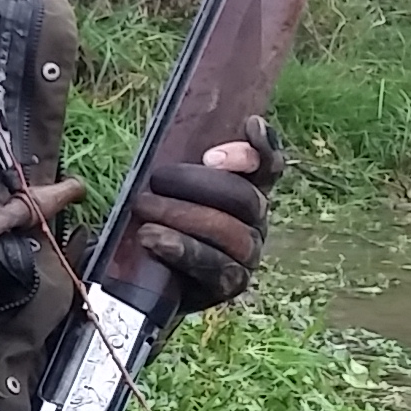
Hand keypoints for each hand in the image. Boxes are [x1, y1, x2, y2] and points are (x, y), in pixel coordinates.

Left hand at [131, 114, 287, 311]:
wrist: (141, 278)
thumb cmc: (155, 219)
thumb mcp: (166, 185)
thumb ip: (182, 159)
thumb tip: (187, 128)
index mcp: (248, 190)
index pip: (269, 166)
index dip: (259, 149)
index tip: (244, 127)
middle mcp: (256, 221)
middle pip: (244, 197)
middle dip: (199, 183)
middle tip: (157, 179)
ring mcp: (248, 254)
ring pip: (229, 231)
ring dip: (182, 216)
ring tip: (144, 207)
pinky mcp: (231, 283)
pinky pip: (215, 265)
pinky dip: (181, 249)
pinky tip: (153, 238)